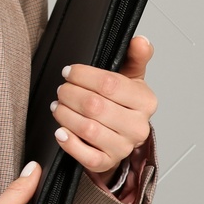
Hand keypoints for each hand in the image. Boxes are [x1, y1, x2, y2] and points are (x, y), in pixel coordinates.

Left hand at [52, 35, 157, 177]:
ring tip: (58, 106)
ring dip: (65, 115)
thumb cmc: (122, 103)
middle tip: (61, 90)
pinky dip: (69, 143)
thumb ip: (135, 56)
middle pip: (95, 106)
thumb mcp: (130, 77)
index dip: (83, 75)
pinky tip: (61, 131)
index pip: (110, 84)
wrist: (120, 135)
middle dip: (70, 94)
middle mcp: (138, 126)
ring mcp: (124, 147)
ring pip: (88, 129)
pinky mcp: (108, 162)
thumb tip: (140, 41)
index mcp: (145, 101)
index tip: (69, 72)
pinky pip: (86, 156)